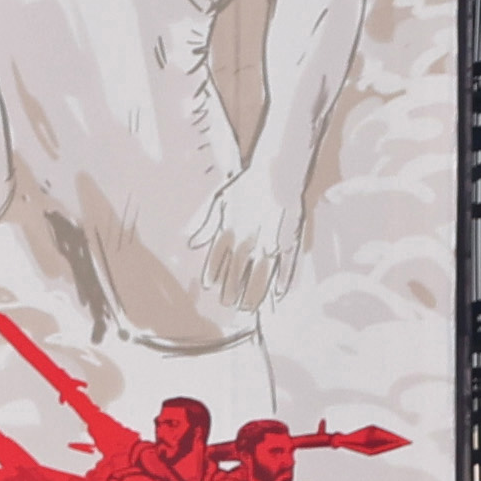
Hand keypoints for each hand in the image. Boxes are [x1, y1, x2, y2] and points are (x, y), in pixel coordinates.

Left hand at [196, 163, 304, 310]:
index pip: (217, 261)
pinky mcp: (290, 241)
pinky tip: (279, 295)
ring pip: (260, 276)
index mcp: (228, 233)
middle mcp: (246, 242)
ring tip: (250, 308)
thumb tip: (191, 243)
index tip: (210, 287)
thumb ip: (204, 224)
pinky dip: (283, 281)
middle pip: (237, 274)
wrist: (276, 173)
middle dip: (232, 292)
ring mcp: (269, 243)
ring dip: (254, 294)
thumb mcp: (219, 202)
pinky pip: (287, 266)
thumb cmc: (246, 186)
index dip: (213, 275)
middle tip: (229, 305)